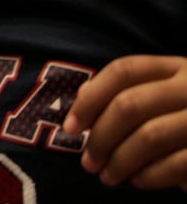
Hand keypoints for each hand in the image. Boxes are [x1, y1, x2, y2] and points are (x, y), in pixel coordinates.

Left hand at [63, 54, 186, 188]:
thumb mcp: (174, 91)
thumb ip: (135, 92)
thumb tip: (82, 105)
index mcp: (179, 66)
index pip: (124, 71)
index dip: (91, 97)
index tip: (71, 125)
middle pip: (130, 105)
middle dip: (100, 136)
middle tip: (87, 161)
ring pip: (150, 136)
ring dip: (120, 161)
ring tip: (108, 176)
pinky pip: (178, 163)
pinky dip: (152, 176)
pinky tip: (139, 182)